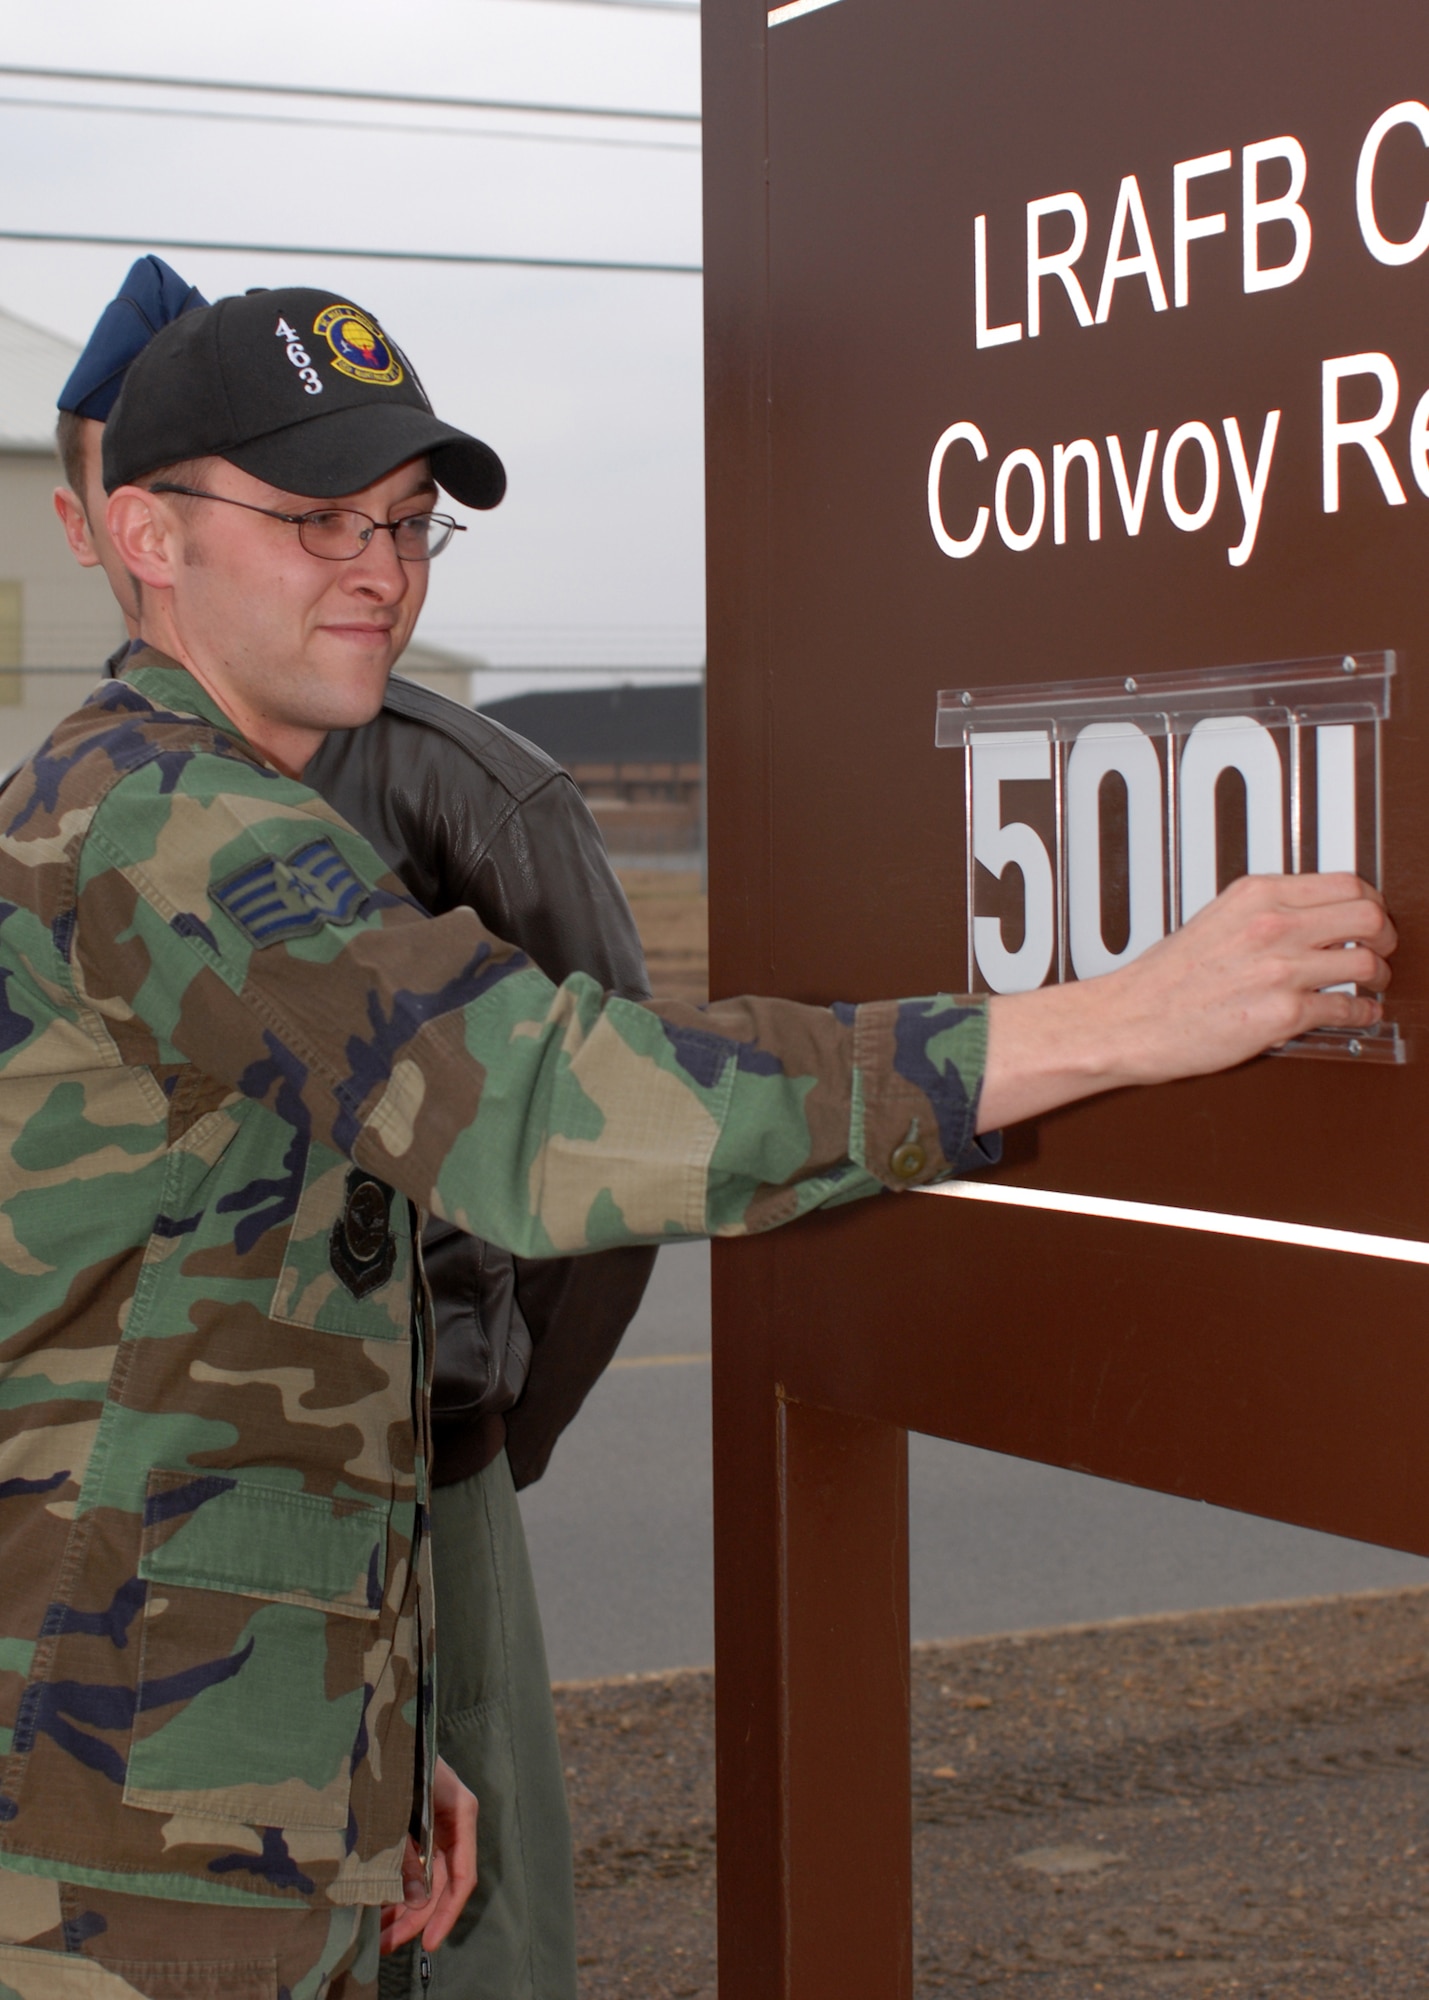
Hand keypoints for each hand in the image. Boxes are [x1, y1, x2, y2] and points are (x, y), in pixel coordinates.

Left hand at [379, 1756, 478, 1956]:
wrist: (386, 1725)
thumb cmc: (399, 1755)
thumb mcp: (403, 1804)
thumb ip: (409, 1851)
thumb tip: (416, 1899)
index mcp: (461, 1812)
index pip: (463, 1875)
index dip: (447, 1912)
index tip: (428, 1940)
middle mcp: (453, 1823)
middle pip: (440, 1884)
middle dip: (416, 1917)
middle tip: (388, 1944)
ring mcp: (435, 1825)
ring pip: (424, 1879)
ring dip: (403, 1907)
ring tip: (378, 1935)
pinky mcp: (417, 1826)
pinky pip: (412, 1865)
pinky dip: (396, 1887)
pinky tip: (377, 1908)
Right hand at [977, 872, 1395, 1130]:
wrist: (1129, 1021)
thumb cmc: (1162, 981)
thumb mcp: (1215, 919)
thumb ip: (1264, 912)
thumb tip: (1309, 918)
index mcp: (1256, 895)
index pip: (1346, 883)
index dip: (1372, 902)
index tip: (1372, 915)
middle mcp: (1272, 926)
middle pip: (1369, 917)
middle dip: (1386, 935)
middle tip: (1383, 948)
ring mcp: (1280, 970)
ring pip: (1367, 963)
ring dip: (1380, 977)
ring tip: (1374, 984)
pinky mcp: (1283, 1014)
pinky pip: (1347, 1008)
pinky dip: (1362, 1012)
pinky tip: (1357, 1012)